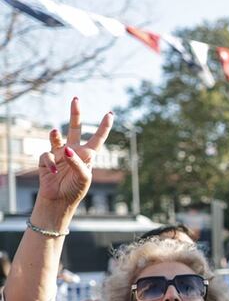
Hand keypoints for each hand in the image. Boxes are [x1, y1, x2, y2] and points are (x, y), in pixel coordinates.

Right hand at [36, 98, 112, 212]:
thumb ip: (78, 163)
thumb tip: (67, 150)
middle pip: (74, 128)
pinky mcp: (47, 159)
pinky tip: (53, 171)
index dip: (104, 127)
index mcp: (87, 155)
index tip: (110, 114)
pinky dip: (51, 162)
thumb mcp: (83, 178)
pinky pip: (47, 155)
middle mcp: (73, 151)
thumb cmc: (75, 190)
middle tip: (76, 99)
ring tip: (54, 131)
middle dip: (75, 114)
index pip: (97, 138)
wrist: (59, 201)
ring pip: (56, 136)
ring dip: (55, 134)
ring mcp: (59, 153)